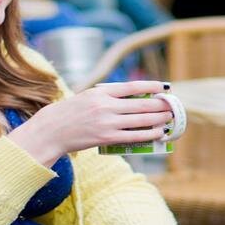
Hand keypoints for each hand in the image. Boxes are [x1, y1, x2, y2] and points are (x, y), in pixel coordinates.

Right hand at [10, 80, 174, 164]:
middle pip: (141, 104)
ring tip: (169, 118)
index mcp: (101, 92)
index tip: (165, 86)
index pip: (132, 87)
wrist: (51, 131)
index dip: (152, 86)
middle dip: (160, 105)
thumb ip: (109, 95)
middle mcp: (105, 106)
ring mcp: (107, 123)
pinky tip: (158, 133)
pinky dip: (149, 134)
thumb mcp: (88, 96)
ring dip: (159, 119)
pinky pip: (134, 137)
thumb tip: (136, 97)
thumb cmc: (71, 112)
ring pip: (141, 121)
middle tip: (172, 105)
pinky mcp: (106, 138)